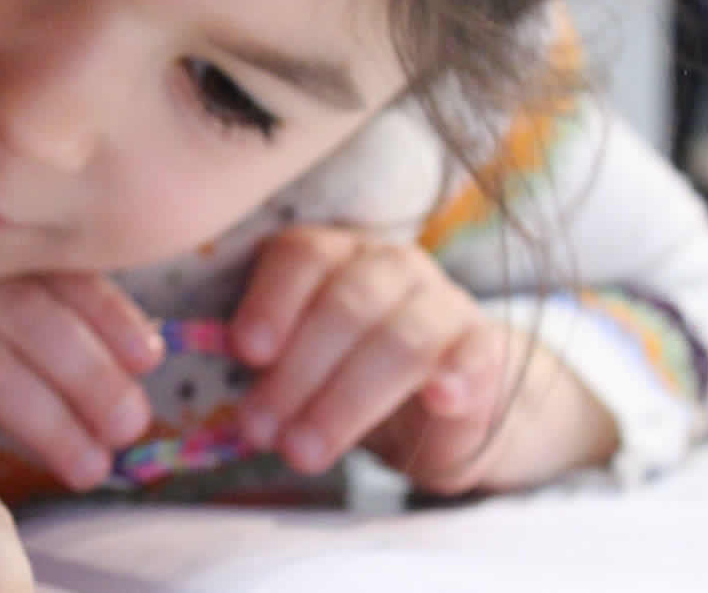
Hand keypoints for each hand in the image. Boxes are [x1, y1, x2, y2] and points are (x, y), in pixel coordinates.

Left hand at [231, 226, 613, 493]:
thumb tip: (223, 376)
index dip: (271, 302)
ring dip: (346, 400)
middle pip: (345, 305)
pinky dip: (455, 376)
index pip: (302, 256)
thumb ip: (265, 364)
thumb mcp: (299, 364)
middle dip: (297, 373)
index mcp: (334, 255)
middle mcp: (390, 266)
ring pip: (399, 339)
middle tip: (262, 430)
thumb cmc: (347, 374)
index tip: (246, 352)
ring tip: (305, 451)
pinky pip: (473, 355)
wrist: (440, 403)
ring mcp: (443, 302)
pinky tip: (438, 400)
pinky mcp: (485, 347)